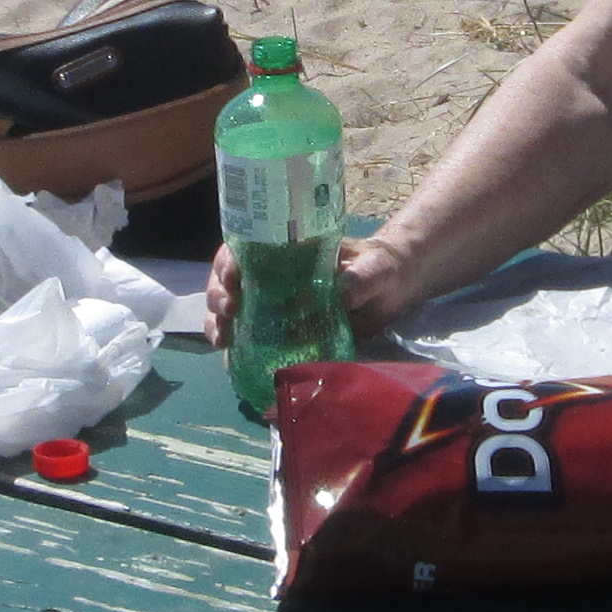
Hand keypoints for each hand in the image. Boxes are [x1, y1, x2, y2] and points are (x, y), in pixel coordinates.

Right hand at [201, 233, 421, 349]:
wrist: (394, 290)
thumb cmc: (380, 267)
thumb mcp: (375, 268)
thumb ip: (362, 277)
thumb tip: (341, 292)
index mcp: (286, 251)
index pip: (243, 248)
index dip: (227, 263)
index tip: (232, 281)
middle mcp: (271, 275)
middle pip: (228, 280)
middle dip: (218, 296)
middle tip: (229, 314)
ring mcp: (273, 303)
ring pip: (231, 310)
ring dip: (218, 324)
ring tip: (223, 342)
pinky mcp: (281, 330)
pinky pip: (249, 338)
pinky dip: (236, 351)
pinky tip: (231, 363)